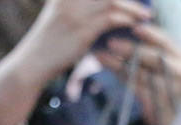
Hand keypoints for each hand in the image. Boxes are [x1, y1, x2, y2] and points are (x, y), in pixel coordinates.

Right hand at [17, 0, 152, 85]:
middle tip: (146, 4)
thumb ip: (81, 8)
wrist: (34, 62)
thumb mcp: (62, 17)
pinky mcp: (83, 28)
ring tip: (147, 15)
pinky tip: (136, 26)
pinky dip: (127, 21)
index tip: (138, 0)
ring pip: (112, 2)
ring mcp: (76, 12)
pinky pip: (112, 19)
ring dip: (133, 8)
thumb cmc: (51, 42)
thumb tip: (111, 10)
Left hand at [96, 24, 180, 124]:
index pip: (166, 41)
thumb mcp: (169, 67)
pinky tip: (112, 71)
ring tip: (102, 56)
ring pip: (142, 74)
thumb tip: (129, 31)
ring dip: (119, 64)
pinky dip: (122, 78)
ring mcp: (171, 91)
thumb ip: (155, 52)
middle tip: (111, 42)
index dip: (150, 34)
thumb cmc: (171, 89)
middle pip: (153, 57)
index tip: (133, 28)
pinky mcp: (159, 105)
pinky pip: (137, 88)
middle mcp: (180, 73)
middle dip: (130, 49)